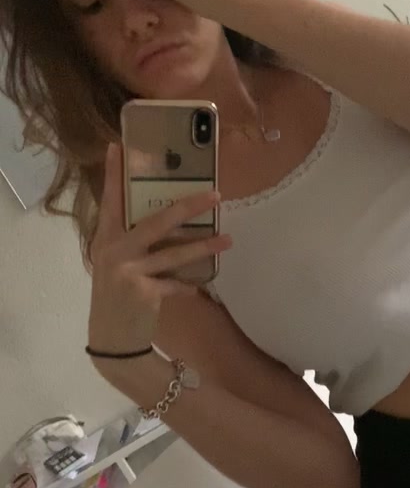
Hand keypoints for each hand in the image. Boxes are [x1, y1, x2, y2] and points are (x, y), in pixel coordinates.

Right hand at [88, 143, 231, 355]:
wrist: (112, 341)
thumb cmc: (117, 297)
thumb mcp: (115, 265)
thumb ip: (131, 243)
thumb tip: (167, 220)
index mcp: (105, 240)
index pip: (110, 201)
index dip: (113, 174)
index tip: (118, 146)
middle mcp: (114, 251)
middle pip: (157, 221)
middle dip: (188, 207)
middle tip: (215, 195)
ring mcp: (128, 272)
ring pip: (175, 253)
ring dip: (204, 247)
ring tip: (227, 239)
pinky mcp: (144, 292)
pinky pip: (176, 282)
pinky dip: (188, 284)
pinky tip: (198, 285)